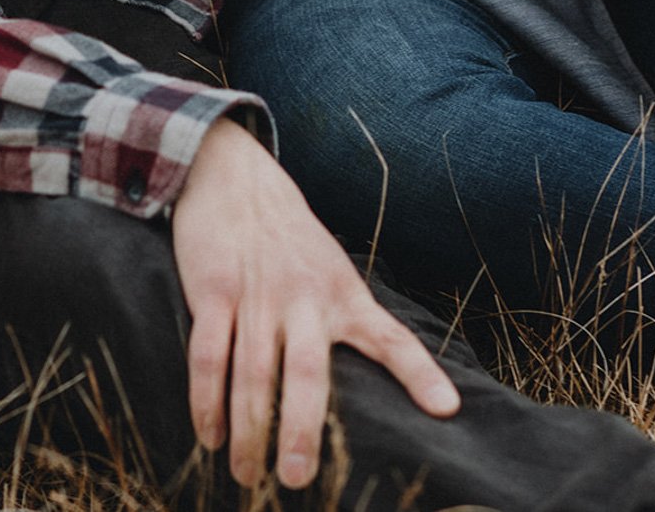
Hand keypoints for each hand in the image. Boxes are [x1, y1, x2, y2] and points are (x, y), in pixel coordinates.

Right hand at [172, 118, 458, 491]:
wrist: (234, 175)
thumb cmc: (290, 237)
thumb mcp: (333, 269)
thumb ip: (350, 319)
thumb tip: (375, 385)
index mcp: (342, 294)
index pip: (389, 337)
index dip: (419, 373)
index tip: (447, 409)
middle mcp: (304, 297)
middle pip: (308, 374)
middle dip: (303, 430)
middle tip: (297, 480)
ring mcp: (256, 294)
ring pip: (254, 373)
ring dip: (249, 431)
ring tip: (247, 475)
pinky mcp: (213, 288)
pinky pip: (209, 354)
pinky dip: (207, 400)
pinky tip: (209, 435)